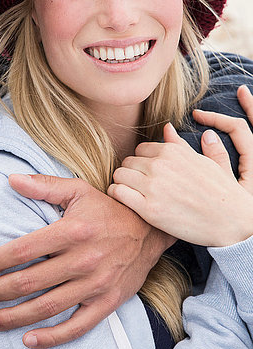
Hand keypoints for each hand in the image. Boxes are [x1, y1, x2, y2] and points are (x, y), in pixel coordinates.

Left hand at [0, 174, 172, 348]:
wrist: (150, 231)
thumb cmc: (108, 210)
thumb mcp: (78, 190)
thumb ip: (44, 186)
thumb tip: (11, 179)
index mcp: (72, 231)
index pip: (24, 250)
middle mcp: (83, 259)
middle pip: (29, 282)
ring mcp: (96, 284)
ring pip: (47, 307)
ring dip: (14, 317)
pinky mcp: (107, 302)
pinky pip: (77, 326)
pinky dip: (52, 337)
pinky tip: (28, 340)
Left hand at [108, 85, 252, 246]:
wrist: (230, 221)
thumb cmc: (219, 191)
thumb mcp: (202, 161)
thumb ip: (180, 144)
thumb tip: (166, 127)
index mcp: (172, 151)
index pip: (140, 149)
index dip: (143, 163)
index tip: (149, 175)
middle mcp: (160, 165)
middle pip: (127, 162)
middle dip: (131, 173)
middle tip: (141, 187)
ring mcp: (153, 187)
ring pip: (119, 175)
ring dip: (123, 183)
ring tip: (133, 194)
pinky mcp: (148, 209)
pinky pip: (117, 192)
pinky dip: (117, 195)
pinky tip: (128, 202)